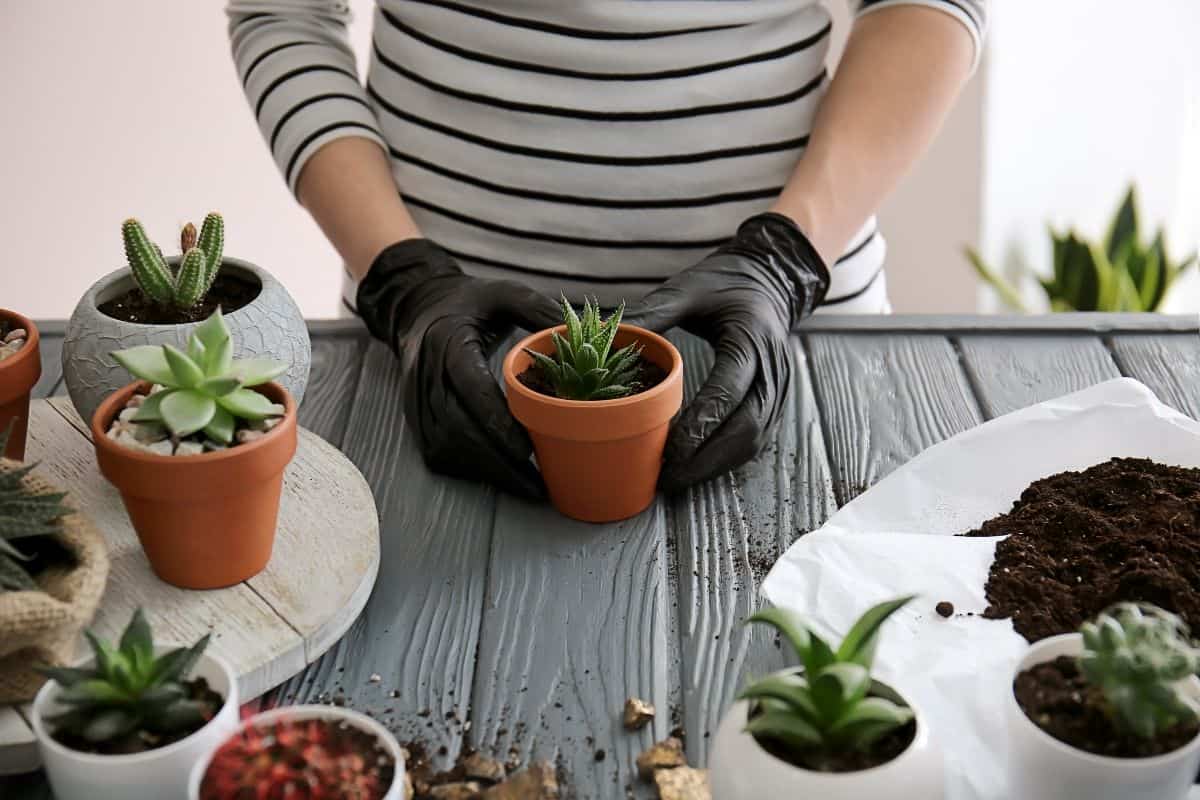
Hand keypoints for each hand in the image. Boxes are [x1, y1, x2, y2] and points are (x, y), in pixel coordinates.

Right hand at [355, 240, 560, 498]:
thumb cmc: (469, 302)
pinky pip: (437, 450)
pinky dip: (468, 468)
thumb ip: (536, 309)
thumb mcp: (503, 293)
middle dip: (496, 460)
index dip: (495, 420)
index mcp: (449, 340)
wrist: (417, 306)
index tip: (525, 449)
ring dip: (484, 470)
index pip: (469, 386)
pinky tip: (501, 476)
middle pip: (456, 426)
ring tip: (526, 486)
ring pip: (445, 445)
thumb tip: (578, 331)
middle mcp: (425, 372)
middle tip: (537, 483)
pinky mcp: (414, 415)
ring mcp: (414, 397)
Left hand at [627, 213, 829, 491]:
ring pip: (754, 440)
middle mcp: (773, 368)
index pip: (730, 389)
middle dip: (707, 458)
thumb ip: (654, 312)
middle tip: (666, 476)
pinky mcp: (773, 400)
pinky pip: (755, 439)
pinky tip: (695, 466)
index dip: (703, 422)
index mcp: (751, 338)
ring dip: (716, 465)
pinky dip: (725, 458)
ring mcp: (778, 388)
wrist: (770, 279)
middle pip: (747, 427)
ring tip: (675, 478)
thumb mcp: (689, 288)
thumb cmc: (725, 283)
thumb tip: (605, 337)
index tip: (671, 448)